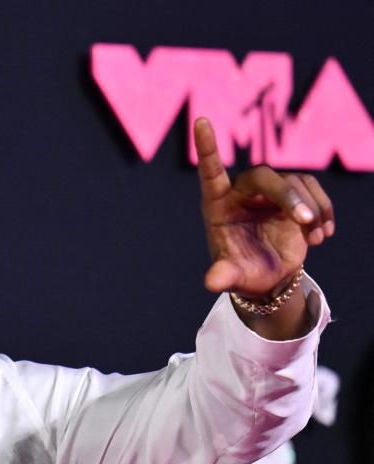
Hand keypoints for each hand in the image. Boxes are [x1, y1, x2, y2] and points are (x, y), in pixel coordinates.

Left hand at [195, 117, 334, 295]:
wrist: (269, 276)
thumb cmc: (243, 273)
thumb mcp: (233, 277)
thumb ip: (223, 276)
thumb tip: (212, 283)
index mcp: (217, 205)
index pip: (210, 172)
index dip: (207, 147)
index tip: (200, 120)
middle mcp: (241, 192)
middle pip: (265, 176)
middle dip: (288, 196)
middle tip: (305, 222)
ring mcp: (268, 191)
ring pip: (295, 182)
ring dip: (311, 208)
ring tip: (315, 238)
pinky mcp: (293, 194)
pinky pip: (312, 189)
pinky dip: (323, 210)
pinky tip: (323, 235)